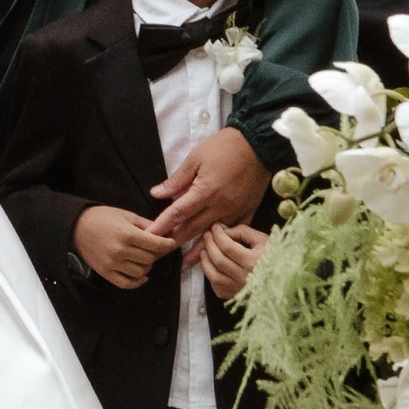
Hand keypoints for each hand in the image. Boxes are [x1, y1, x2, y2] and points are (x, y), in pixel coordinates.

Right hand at [74, 204, 174, 290]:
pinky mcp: (105, 272)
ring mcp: (112, 264)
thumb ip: (146, 224)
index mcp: (126, 234)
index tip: (171, 243)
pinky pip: (127, 284)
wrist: (77, 226)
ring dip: (147, 266)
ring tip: (144, 257)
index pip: (156, 245)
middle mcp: (120, 251)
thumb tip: (166, 232)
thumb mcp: (126, 215)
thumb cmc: (102, 218)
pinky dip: (137, 282)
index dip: (167, 244)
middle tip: (155, 248)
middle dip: (156, 254)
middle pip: (150, 259)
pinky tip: (141, 275)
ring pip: (141, 272)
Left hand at [152, 125, 267, 250]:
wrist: (258, 144)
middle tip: (161, 254)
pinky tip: (215, 252)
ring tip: (184, 264)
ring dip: (197, 250)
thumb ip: (177, 180)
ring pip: (212, 236)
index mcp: (204, 192)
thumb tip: (157, 194)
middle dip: (174, 242)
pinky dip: (223, 243)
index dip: (162, 226)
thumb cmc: (225, 147)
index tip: (149, 237)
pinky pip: (233, 232)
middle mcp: (219, 206)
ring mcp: (235, 211)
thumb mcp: (196, 158)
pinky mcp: (248, 211)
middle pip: (192, 229)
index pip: (177, 214)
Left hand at [196, 219, 268, 300]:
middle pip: (218, 260)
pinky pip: (216, 286)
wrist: (284, 280)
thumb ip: (242, 232)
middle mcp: (245, 278)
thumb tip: (223, 231)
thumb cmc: (274, 257)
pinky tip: (211, 264)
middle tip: (207, 234)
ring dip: (205, 260)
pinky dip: (210, 274)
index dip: (218, 235)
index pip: (228, 247)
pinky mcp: (235, 297)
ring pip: (213, 275)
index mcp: (253, 262)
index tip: (215, 227)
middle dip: (209, 244)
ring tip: (205, 249)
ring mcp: (239, 289)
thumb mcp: (263, 240)